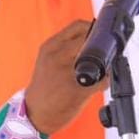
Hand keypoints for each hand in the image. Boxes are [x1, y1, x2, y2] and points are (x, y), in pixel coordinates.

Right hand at [24, 19, 107, 135]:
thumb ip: (65, 47)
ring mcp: (67, 73)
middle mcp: (57, 56)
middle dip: (100, 46)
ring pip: (99, 58)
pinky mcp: (77, 90)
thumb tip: (92, 39)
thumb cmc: (44, 86)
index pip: (78, 26)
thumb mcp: (48, 60)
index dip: (93, 29)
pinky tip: (99, 84)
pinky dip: (105, 81)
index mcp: (50, 47)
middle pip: (90, 40)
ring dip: (105, 63)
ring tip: (101, 70)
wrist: (34, 112)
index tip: (99, 35)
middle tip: (104, 53)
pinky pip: (102, 80)